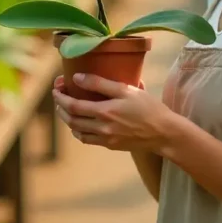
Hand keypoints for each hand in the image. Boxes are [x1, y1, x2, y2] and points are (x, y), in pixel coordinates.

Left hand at [53, 73, 178, 153]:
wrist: (164, 133)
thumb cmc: (148, 108)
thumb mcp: (127, 90)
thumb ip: (101, 83)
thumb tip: (77, 77)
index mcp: (105, 112)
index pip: (73, 105)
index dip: (61, 97)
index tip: (57, 87)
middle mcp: (102, 127)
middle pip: (72, 119)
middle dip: (61, 107)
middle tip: (58, 96)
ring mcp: (106, 138)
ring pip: (77, 131)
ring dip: (68, 119)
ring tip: (66, 108)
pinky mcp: (111, 145)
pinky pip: (87, 139)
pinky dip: (78, 131)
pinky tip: (80, 123)